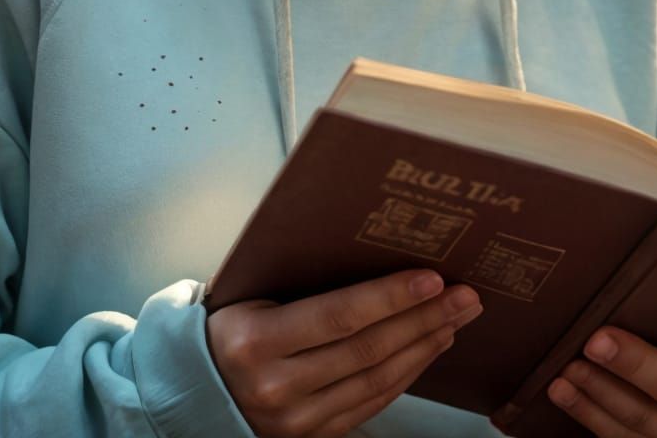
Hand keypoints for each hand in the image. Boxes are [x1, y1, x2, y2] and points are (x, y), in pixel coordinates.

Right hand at [206, 266, 484, 436]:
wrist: (192, 389)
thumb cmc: (226, 323)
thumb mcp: (246, 291)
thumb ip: (295, 273)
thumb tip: (361, 236)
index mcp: (256, 340)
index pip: (339, 316)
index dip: (391, 297)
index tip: (433, 279)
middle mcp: (276, 386)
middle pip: (367, 350)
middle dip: (424, 319)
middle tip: (464, 295)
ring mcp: (294, 420)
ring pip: (376, 381)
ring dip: (423, 346)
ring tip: (455, 318)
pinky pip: (370, 404)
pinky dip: (405, 375)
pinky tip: (426, 348)